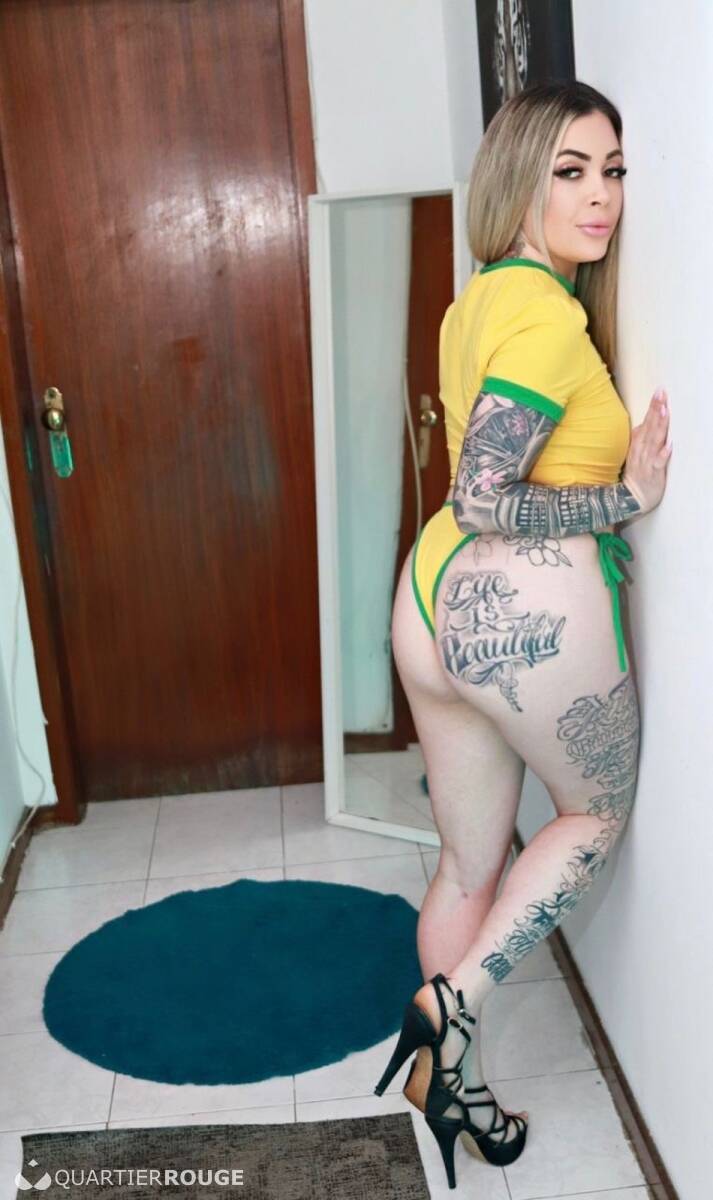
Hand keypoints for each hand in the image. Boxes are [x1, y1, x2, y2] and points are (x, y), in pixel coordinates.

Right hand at [622, 388, 671, 513]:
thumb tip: (643, 423)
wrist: (631, 499)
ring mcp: (646, 461)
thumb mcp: (635, 453)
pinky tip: (669, 445)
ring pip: (653, 441)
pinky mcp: (652, 473)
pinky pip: (658, 463)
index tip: (659, 392)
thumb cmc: (636, 474)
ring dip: (659, 426)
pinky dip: (663, 454)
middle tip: (661, 394)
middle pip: (650, 427)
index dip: (652, 407)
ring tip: (665, 411)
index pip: (646, 421)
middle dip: (656, 410)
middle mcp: (641, 450)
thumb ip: (639, 438)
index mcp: (637, 444)